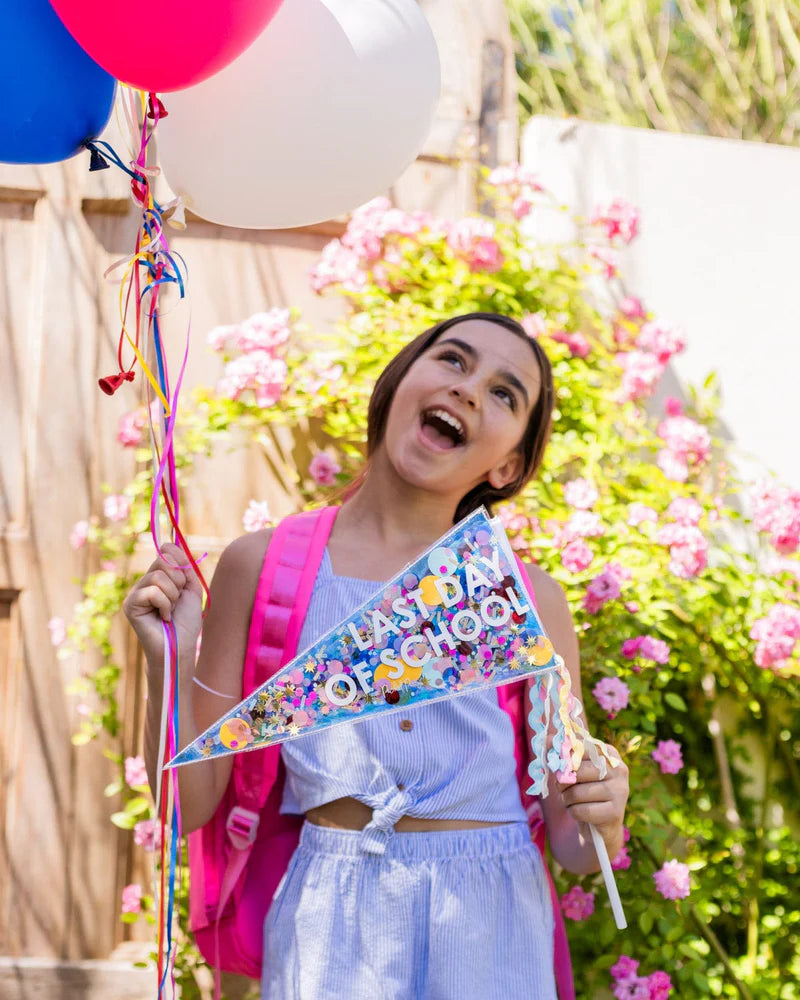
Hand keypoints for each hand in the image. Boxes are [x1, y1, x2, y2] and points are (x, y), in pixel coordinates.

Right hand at [122, 542, 203, 665]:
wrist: (182, 645)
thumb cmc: (186, 621)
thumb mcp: (190, 588)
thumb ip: (184, 566)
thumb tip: (175, 541)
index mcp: (158, 577)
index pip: (165, 550)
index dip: (179, 560)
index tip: (186, 579)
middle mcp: (144, 582)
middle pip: (163, 560)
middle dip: (178, 581)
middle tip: (177, 600)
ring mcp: (135, 592)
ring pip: (158, 576)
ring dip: (172, 595)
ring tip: (170, 610)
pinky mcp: (130, 604)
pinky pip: (152, 592)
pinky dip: (165, 605)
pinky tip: (163, 618)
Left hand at [559, 748, 628, 850]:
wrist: (599, 825)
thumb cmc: (583, 790)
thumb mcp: (573, 770)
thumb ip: (562, 753)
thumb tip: (547, 739)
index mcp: (608, 753)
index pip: (578, 750)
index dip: (563, 761)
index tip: (560, 769)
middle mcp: (619, 769)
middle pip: (577, 772)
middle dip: (563, 783)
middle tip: (563, 789)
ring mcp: (620, 791)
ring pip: (577, 793)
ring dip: (567, 800)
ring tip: (572, 801)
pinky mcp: (615, 812)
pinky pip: (581, 810)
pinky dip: (573, 812)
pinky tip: (579, 812)